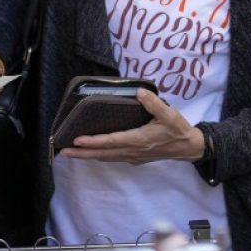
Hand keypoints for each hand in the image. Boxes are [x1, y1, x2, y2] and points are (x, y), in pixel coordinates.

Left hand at [59, 89, 204, 164]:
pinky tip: (93, 152)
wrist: (188, 148)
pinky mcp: (135, 157)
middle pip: (103, 154)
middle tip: (62, 152)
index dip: (93, 141)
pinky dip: (100, 155)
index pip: (111, 141)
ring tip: (71, 153)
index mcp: (138, 140)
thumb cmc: (178, 130)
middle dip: (82, 153)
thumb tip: (140, 92)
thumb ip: (155, 104)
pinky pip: (113, 157)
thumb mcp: (170, 115)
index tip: (77, 140)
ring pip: (106, 157)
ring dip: (88, 156)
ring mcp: (133, 156)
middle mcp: (132, 151)